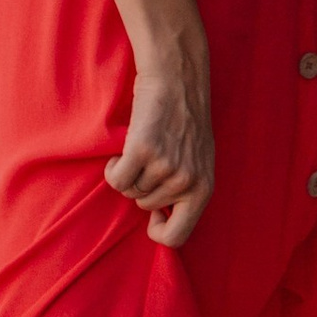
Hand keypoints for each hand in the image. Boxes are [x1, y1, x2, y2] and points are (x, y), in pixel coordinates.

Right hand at [107, 42, 214, 246]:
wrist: (178, 79)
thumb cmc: (187, 119)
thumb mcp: (200, 161)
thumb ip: (188, 191)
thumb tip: (166, 220)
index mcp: (204, 188)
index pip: (177, 237)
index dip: (159, 230)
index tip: (154, 214)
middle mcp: (187, 181)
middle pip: (144, 207)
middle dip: (142, 187)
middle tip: (151, 158)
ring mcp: (165, 167)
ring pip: (129, 191)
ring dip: (128, 172)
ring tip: (140, 148)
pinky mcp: (142, 150)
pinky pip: (115, 179)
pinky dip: (112, 168)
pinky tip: (122, 151)